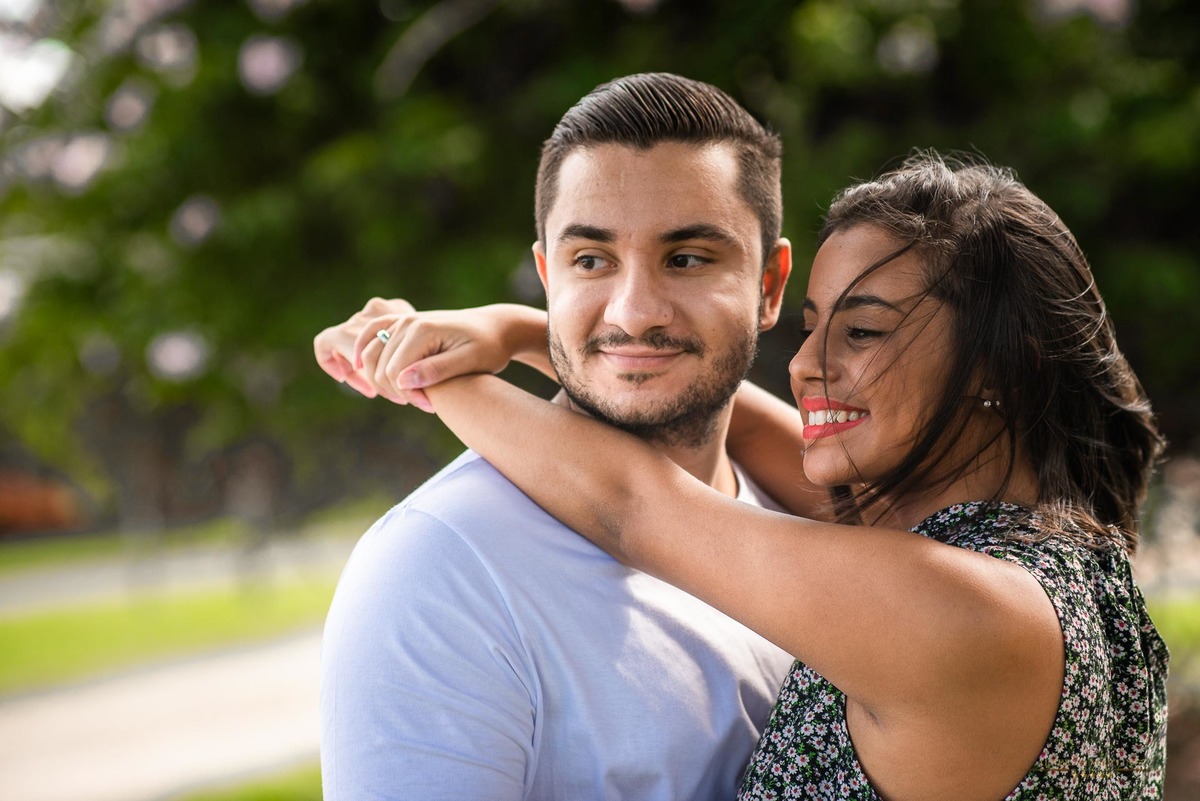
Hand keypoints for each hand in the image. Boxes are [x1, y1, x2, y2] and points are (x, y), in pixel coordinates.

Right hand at [314, 299, 547, 412]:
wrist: (496, 327)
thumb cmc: (490, 347)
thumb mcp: (471, 361)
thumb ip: (437, 369)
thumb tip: (403, 380)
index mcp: (423, 330)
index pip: (395, 373)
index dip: (409, 396)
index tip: (432, 407)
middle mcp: (408, 321)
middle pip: (380, 367)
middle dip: (398, 391)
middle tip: (425, 404)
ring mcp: (404, 319)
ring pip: (371, 354)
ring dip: (380, 379)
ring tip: (409, 396)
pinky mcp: (403, 322)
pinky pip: (372, 334)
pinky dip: (362, 349)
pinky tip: (357, 366)